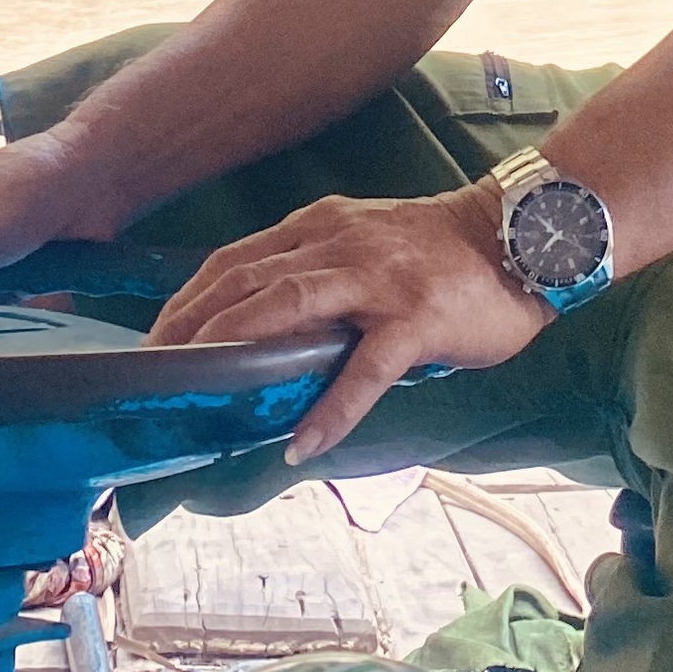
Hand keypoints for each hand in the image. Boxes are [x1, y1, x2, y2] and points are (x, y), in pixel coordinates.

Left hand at [148, 187, 550, 465]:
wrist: (520, 235)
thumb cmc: (439, 251)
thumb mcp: (365, 242)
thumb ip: (318, 270)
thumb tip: (262, 327)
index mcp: (321, 227)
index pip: (234, 259)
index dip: (187, 297)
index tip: (152, 337)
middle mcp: (339, 244)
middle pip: (246, 278)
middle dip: (191, 323)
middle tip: (153, 368)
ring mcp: (377, 279)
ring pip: (290, 305)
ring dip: (237, 345)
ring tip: (201, 387)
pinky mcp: (416, 318)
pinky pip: (365, 369)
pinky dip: (332, 409)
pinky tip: (304, 444)